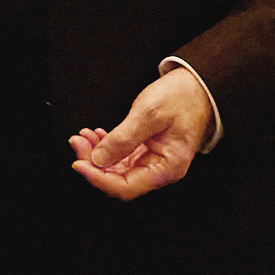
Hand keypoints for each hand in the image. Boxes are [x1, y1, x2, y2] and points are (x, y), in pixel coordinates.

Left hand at [68, 66, 216, 199]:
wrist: (196, 87)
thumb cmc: (181, 99)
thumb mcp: (149, 114)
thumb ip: (123, 138)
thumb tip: (98, 159)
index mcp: (166, 168)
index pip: (126, 187)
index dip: (98, 179)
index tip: (79, 163)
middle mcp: (159, 169)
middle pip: (118, 179)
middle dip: (93, 162)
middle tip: (77, 141)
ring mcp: (151, 161)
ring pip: (116, 168)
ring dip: (96, 154)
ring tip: (83, 136)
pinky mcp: (145, 151)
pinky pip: (121, 156)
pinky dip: (105, 147)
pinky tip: (95, 135)